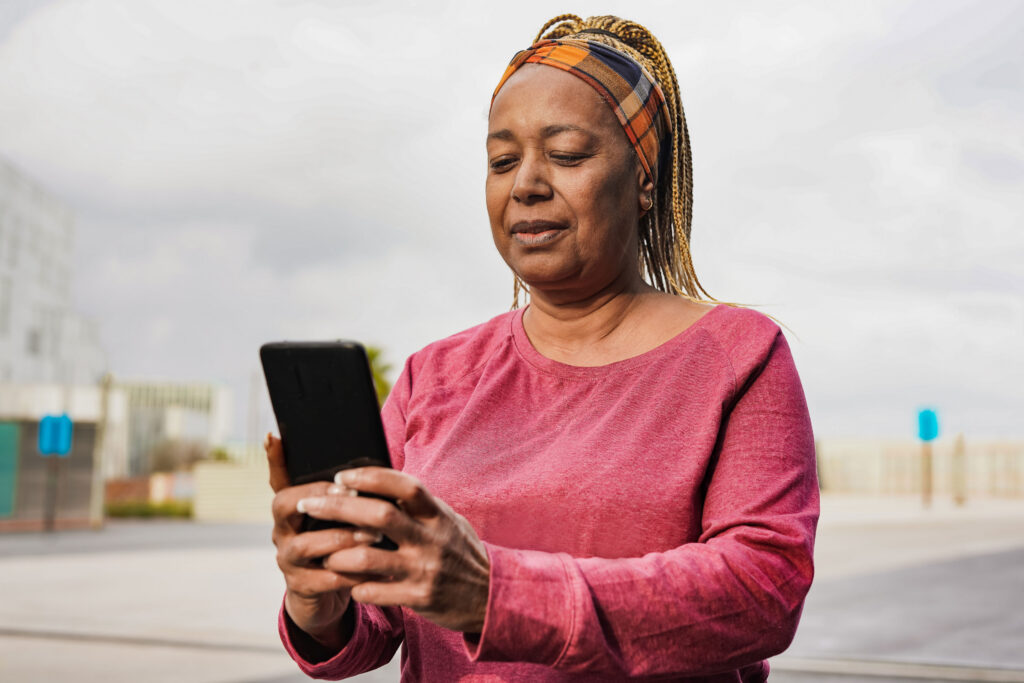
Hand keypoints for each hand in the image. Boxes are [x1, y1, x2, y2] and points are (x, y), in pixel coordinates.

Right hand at [266, 434, 381, 652]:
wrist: (324, 595)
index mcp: (290, 507)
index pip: (278, 478)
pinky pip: (324, 578)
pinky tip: (376, 567)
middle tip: (352, 493)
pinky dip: (351, 572)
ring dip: (342, 537)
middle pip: (283, 504)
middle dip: (319, 496)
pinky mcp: (301, 586)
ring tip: (374, 534)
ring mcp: (287, 559)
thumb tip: (358, 460)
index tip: (279, 440)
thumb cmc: (335, 544)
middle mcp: (282, 529)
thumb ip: (341, 491)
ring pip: (305, 544)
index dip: (276, 460)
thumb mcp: (335, 515)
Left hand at [297, 467, 490, 632]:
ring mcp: (424, 570)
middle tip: (310, 504)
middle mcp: (431, 539)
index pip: (404, 486)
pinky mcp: (419, 598)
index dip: (371, 477)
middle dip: (339, 507)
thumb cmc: (460, 552)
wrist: (491, 595)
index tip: (342, 476)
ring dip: (339, 554)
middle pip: (379, 515)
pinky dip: (356, 587)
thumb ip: (417, 505)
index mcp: (438, 515)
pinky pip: (375, 591)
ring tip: (324, 553)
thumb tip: (375, 481)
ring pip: (369, 558)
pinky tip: (348, 583)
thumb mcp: (447, 521)